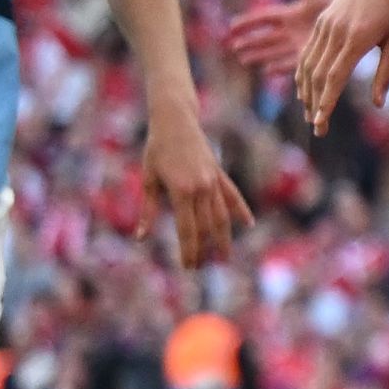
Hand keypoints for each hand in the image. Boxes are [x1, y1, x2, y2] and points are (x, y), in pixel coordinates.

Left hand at [142, 114, 252, 268]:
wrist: (176, 120)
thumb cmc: (156, 149)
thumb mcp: (148, 179)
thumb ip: (147, 210)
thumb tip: (140, 238)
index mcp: (182, 191)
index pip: (187, 230)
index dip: (188, 251)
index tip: (188, 267)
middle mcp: (201, 188)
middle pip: (206, 227)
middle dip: (204, 250)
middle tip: (202, 268)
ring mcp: (213, 181)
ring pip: (222, 216)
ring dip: (224, 238)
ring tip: (225, 257)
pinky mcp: (219, 173)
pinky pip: (232, 196)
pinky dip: (241, 211)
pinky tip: (248, 224)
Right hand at [221, 0, 340, 74]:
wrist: (358, 16)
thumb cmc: (337, 0)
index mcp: (290, 14)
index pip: (264, 18)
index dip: (248, 22)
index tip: (232, 26)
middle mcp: (292, 30)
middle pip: (265, 38)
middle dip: (250, 42)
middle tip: (233, 47)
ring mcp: (300, 44)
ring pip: (274, 52)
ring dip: (259, 55)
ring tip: (244, 60)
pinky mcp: (310, 56)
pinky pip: (291, 64)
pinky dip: (279, 67)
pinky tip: (267, 70)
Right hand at [294, 0, 388, 133]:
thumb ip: (387, 72)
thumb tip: (378, 104)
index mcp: (358, 37)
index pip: (335, 77)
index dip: (326, 103)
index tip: (320, 124)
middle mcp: (337, 31)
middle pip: (317, 74)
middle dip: (315, 104)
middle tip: (317, 128)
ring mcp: (327, 23)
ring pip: (308, 63)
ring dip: (306, 90)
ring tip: (309, 113)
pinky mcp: (324, 19)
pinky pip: (308, 49)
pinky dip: (304, 70)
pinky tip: (305, 87)